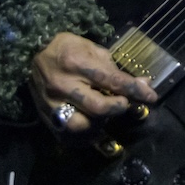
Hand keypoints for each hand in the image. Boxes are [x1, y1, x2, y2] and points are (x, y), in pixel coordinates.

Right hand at [30, 32, 157, 133]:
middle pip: (97, 107)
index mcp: (76, 62)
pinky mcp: (45, 115)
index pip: (111, 80)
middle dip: (118, 108)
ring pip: (81, 126)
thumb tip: (143, 83)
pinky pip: (66, 135)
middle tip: (125, 104)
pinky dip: (83, 137)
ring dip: (100, 125)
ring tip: (106, 116)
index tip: (151, 97)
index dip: (134, 90)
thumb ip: (115, 68)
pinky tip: (93, 130)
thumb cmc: (67, 47)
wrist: (32, 53)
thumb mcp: (92, 49)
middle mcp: (63, 84)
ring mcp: (52, 102)